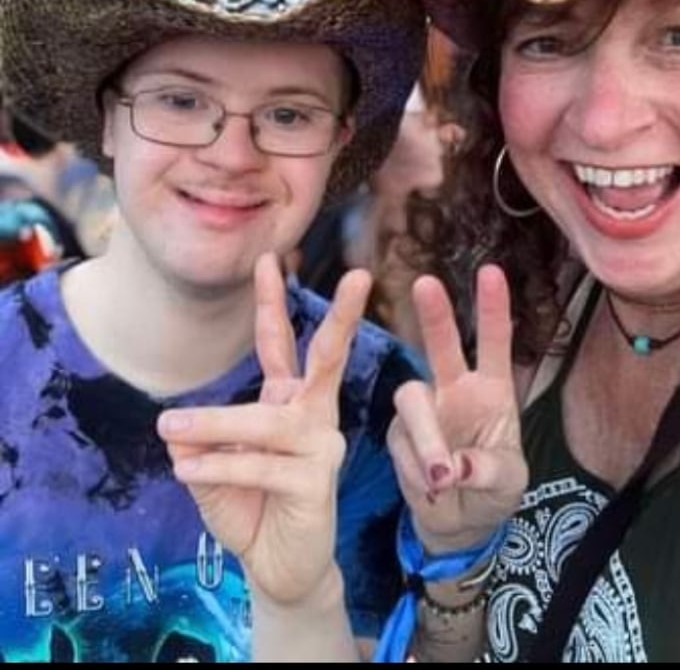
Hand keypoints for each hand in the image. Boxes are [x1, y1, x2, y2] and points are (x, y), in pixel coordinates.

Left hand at [157, 253, 371, 604]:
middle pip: (329, 358)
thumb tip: (178, 430)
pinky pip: (260, 464)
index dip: (273, 302)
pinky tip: (188, 471)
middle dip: (345, 316)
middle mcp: (313, 415)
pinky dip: (219, 466)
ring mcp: (321, 446)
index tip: (268, 258)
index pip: (281, 345)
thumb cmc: (250, 510)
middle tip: (362, 276)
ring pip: (267, 421)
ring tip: (169, 427)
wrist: (279, 568)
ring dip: (214, 423)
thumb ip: (197, 444)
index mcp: (291, 401)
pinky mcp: (318, 480)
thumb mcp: (210, 470)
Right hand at [388, 264, 526, 553]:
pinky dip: (417, 471)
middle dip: (435, 314)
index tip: (490, 271)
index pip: (494, 342)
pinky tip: (434, 491)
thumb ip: (485, 471)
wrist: (461, 524)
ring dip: (426, 438)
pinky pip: (401, 444)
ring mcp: (425, 411)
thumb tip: (454, 468)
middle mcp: (455, 390)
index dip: (492, 307)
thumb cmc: (493, 491)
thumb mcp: (507, 483)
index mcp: (493, 391)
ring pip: (412, 400)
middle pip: (441, 345)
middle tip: (426, 284)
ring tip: (444, 478)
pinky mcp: (399, 435)